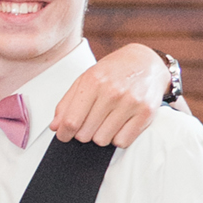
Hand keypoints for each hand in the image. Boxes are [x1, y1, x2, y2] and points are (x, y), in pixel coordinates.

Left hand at [50, 45, 167, 149]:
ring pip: (103, 140)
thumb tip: (56, 126)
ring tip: (105, 121)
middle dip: (83, 132)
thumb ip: (67, 102)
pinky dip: (117, 138)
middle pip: (85, 134)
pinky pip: (122, 141)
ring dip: (100, 135)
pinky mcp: (146, 113)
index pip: (71, 121)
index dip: (64, 134)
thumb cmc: (114, 70)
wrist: (146, 62)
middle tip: (89, 122)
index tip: (64, 135)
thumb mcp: (85, 78)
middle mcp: (112, 92)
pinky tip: (118, 125)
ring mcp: (131, 103)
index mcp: (94, 82)